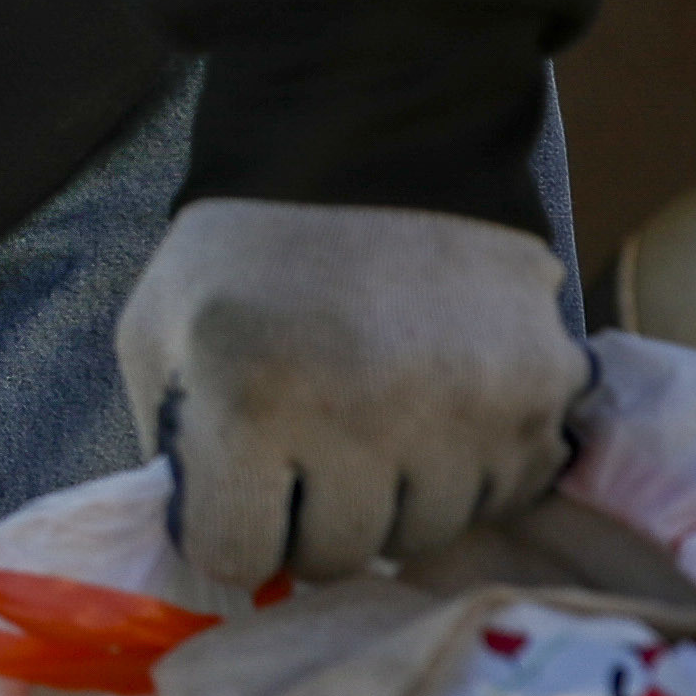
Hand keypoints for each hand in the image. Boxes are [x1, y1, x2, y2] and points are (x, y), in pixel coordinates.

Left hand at [117, 199, 589, 593]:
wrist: (370, 137)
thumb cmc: (243, 252)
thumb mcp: (155, 334)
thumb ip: (167, 451)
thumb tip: (200, 556)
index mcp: (253, 399)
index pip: (241, 557)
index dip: (232, 531)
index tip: (239, 492)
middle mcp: (367, 416)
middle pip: (340, 556)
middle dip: (313, 519)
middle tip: (308, 454)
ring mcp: (467, 409)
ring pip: (429, 533)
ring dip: (395, 498)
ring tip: (372, 422)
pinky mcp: (541, 391)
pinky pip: (504, 489)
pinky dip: (469, 467)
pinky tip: (435, 405)